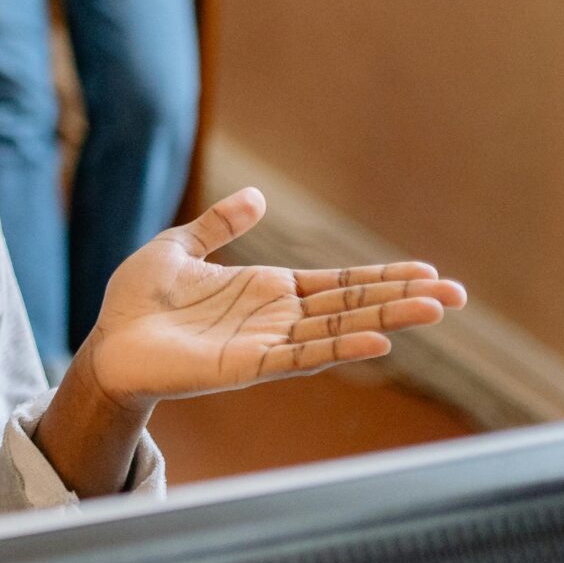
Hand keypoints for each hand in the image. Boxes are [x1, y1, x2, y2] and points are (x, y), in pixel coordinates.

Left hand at [79, 188, 466, 407]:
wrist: (107, 343)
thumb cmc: (138, 302)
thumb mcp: (179, 247)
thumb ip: (218, 224)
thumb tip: (257, 196)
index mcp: (266, 290)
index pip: (338, 283)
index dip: (381, 277)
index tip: (428, 273)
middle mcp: (276, 317)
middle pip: (352, 305)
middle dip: (403, 299)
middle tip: (456, 296)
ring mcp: (266, 343)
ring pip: (338, 330)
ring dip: (386, 320)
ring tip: (434, 312)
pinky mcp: (245, 365)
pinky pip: (300, 357)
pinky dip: (338, 348)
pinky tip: (375, 342)